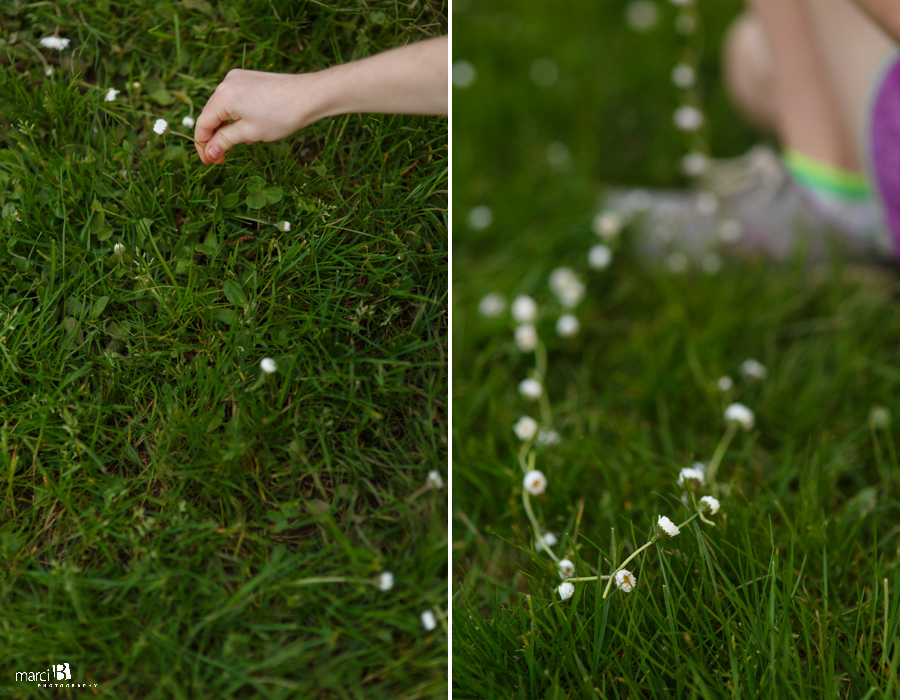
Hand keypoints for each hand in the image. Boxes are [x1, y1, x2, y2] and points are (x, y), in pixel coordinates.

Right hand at [193, 69, 325, 164]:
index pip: (203, 124)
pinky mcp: (250, 79)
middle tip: (221, 159)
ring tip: (239, 146)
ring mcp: (238, 79)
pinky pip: (236, 101)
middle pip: (212, 115)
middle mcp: (226, 83)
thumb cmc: (281, 115)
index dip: (202, 145)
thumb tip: (209, 152)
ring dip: (227, 129)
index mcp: (223, 96)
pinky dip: (237, 117)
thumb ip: (225, 141)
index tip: (208, 162)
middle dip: (215, 138)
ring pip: (224, 109)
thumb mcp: (250, 133)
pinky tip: (248, 132)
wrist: (310, 96)